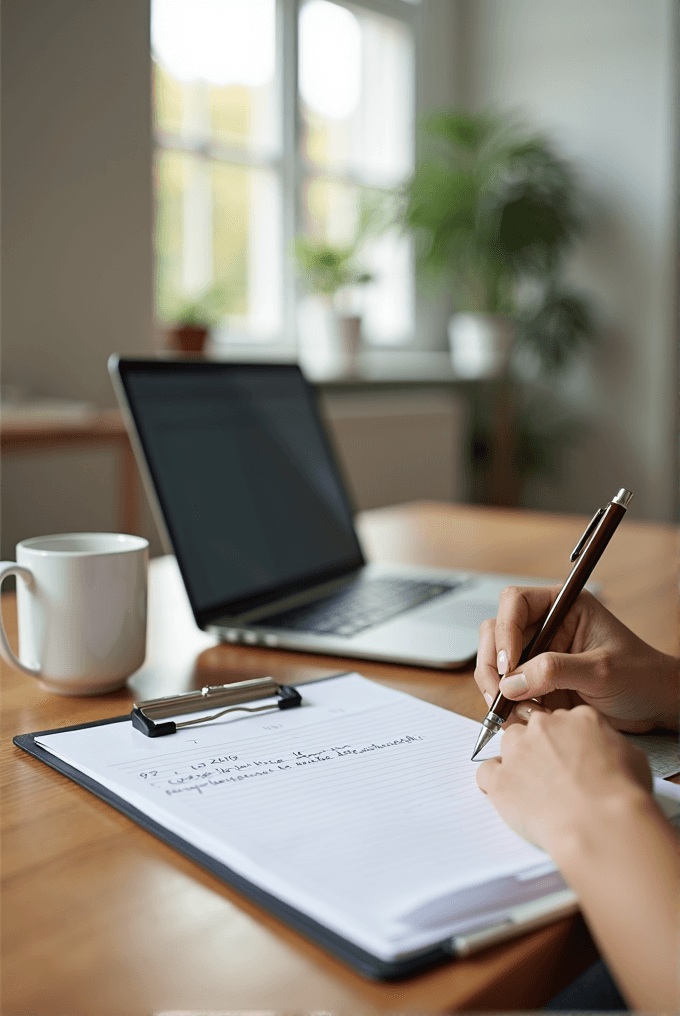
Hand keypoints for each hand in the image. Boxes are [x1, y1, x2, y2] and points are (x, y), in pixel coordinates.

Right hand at [474, 587, 678, 731]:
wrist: (657, 705)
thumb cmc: (642, 676)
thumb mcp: (601, 670)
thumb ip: (554, 671)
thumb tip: (511, 682)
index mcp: (562, 606)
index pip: (514, 603)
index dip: (505, 631)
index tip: (509, 665)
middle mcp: (545, 626)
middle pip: (496, 633)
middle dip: (493, 665)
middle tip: (501, 696)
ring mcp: (538, 654)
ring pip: (496, 663)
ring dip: (499, 689)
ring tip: (522, 714)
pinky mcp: (536, 681)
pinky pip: (508, 689)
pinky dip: (510, 706)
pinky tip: (529, 719)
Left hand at [476, 705, 652, 853]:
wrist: (600, 824)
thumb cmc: (621, 795)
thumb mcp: (632, 758)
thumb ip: (609, 745)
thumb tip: (605, 751)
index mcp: (578, 718)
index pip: (564, 720)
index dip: (569, 742)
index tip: (572, 758)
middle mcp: (544, 727)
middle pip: (534, 728)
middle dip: (542, 748)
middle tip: (555, 776)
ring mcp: (519, 750)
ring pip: (508, 744)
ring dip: (517, 761)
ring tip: (534, 788)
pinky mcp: (500, 778)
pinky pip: (486, 773)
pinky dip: (494, 784)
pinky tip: (509, 797)